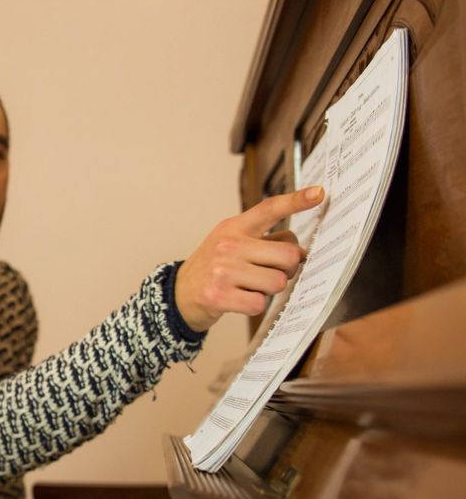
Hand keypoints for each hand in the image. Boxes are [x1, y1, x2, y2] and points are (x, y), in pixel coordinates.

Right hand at [175, 186, 322, 331]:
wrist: (178, 293)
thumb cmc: (213, 268)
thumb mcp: (232, 244)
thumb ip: (265, 242)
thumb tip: (300, 252)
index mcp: (234, 227)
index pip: (269, 209)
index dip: (296, 200)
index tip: (319, 193)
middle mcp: (228, 245)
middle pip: (288, 255)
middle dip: (288, 269)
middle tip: (274, 272)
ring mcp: (222, 270)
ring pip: (277, 282)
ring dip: (271, 289)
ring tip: (252, 287)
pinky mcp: (218, 295)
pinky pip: (259, 303)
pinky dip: (255, 305)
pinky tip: (240, 299)